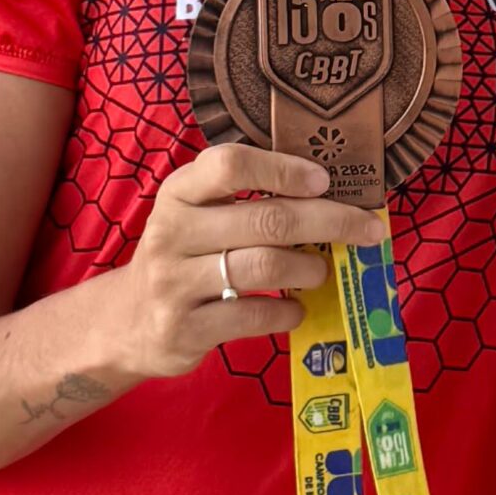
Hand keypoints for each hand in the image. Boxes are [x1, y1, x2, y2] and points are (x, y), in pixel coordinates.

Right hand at [108, 143, 388, 380]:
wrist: (127, 320)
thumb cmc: (184, 257)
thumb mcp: (197, 216)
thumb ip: (244, 199)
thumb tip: (329, 193)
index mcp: (178, 193)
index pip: (229, 164)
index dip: (283, 169)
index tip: (323, 180)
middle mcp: (171, 232)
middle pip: (266, 218)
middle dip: (330, 221)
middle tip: (368, 228)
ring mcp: (174, 283)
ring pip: (263, 267)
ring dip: (309, 268)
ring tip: (320, 271)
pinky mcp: (184, 329)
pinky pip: (254, 317)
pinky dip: (287, 313)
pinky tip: (295, 310)